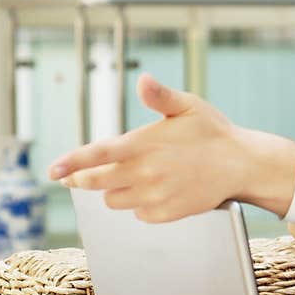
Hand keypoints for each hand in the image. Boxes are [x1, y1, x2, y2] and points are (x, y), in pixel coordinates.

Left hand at [49, 73, 247, 222]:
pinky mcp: (167, 213)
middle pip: (96, 182)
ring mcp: (156, 195)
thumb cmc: (214, 132)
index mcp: (144, 144)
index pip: (96, 155)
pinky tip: (156, 190)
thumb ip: (160, 95)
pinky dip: (140, 204)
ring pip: (114, 200)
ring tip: (134, 177)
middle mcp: (146, 172)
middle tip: (82, 175)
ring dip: (115, 191)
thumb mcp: (188, 105)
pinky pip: (139, 214)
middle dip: (84, 178)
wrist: (242, 164)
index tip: (52, 171)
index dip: (71, 163)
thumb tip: (143, 80)